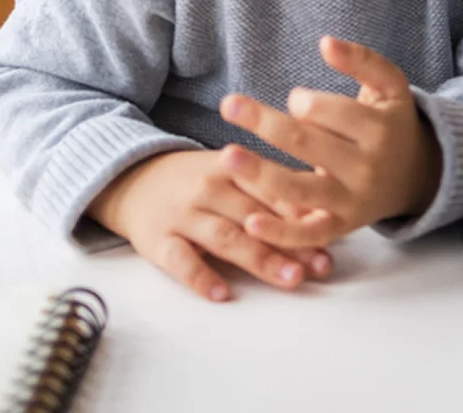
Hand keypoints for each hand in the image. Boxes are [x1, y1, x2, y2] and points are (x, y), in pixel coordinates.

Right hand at [86, 149, 333, 301]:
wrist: (131, 177)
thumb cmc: (195, 181)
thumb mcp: (231, 173)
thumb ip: (268, 191)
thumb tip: (318, 216)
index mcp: (232, 169)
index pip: (273, 192)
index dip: (303, 216)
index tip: (332, 238)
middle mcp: (209, 189)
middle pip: (255, 218)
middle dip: (291, 243)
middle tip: (320, 265)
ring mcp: (182, 214)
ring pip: (226, 238)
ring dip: (260, 259)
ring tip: (290, 278)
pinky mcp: (157, 239)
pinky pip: (180, 260)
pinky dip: (201, 277)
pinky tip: (222, 293)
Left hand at [215, 35, 441, 248]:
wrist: (415, 175)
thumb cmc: (391, 122)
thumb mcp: (390, 86)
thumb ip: (363, 60)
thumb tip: (325, 42)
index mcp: (378, 130)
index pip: (331, 112)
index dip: (304, 102)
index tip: (295, 100)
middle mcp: (365, 168)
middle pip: (308, 144)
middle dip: (265, 123)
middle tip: (229, 104)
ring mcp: (351, 201)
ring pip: (300, 189)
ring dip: (261, 174)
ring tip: (227, 156)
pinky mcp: (340, 228)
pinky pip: (308, 234)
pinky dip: (280, 233)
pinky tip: (251, 222)